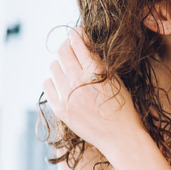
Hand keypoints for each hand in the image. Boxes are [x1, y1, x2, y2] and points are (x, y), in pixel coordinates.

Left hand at [43, 28, 141, 151]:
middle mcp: (78, 82)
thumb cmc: (123, 108)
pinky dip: (55, 80)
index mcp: (96, 73)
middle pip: (62, 51)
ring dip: (62, 64)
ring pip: (53, 66)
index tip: (80, 32)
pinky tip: (66, 84)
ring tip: (72, 70)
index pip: (78, 42)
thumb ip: (99, 61)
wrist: (120, 137)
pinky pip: (47, 83)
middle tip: (75, 48)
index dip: (78, 34)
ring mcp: (66, 96)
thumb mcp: (117, 80)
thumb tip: (83, 42)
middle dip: (68, 46)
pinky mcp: (59, 108)